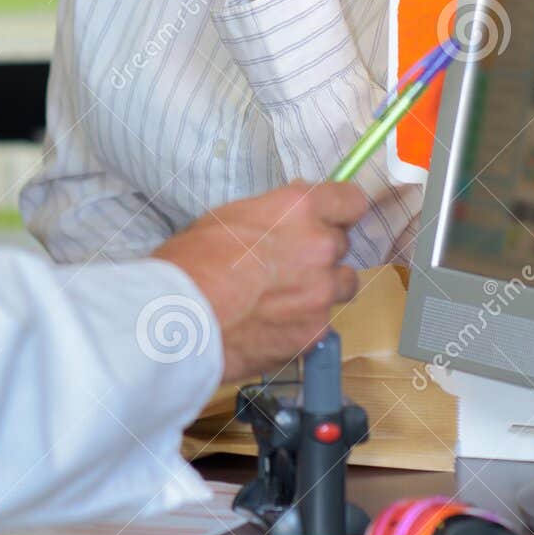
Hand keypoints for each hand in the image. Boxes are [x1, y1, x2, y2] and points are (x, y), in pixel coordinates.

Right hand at [152, 178, 366, 385]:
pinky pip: (321, 324)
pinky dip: (303, 324)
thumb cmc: (192, 260)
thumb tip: (288, 219)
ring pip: (340, 286)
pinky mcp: (315, 333)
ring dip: (320, 288)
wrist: (182, 318)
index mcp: (299, 209)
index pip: (351, 201)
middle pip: (341, 246)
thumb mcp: (229, 217)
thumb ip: (272, 216)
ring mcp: (322, 293)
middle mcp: (320, 248)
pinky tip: (272, 326)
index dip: (340, 210)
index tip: (330, 219)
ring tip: (284, 298)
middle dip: (320, 252)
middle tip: (288, 263)